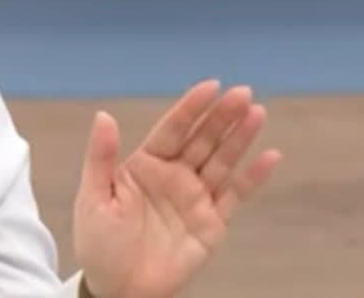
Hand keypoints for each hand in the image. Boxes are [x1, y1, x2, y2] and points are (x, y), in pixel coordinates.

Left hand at [71, 80, 280, 297]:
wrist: (119, 290)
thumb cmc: (99, 244)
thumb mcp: (93, 199)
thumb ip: (100, 158)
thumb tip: (103, 115)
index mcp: (144, 165)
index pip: (172, 129)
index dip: (191, 108)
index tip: (211, 86)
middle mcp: (173, 176)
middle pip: (202, 140)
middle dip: (222, 117)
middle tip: (243, 93)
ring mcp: (195, 197)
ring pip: (222, 161)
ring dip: (240, 138)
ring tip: (257, 112)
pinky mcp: (212, 222)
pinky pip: (236, 195)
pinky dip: (254, 177)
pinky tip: (270, 156)